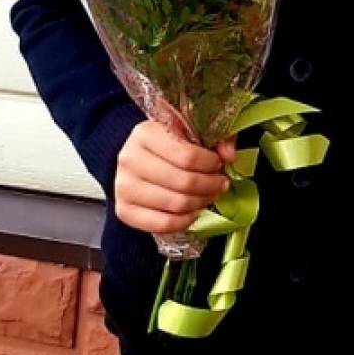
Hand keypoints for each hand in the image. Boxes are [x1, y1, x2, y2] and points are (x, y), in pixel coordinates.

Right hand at [114, 120, 237, 234]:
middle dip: (209, 185)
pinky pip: (161, 224)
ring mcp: (124, 187)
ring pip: (174, 204)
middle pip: (182, 182)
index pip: (187, 156)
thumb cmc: (165, 142)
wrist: (135, 156)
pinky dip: (184, 221)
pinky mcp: (124, 211)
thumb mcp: (188, 130)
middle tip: (220, 184)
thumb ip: (215, 138)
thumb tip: (230, 156)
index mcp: (145, 133)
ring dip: (200, 202)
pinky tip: (194, 211)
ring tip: (210, 195)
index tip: (219, 164)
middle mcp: (130, 160)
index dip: (210, 163)